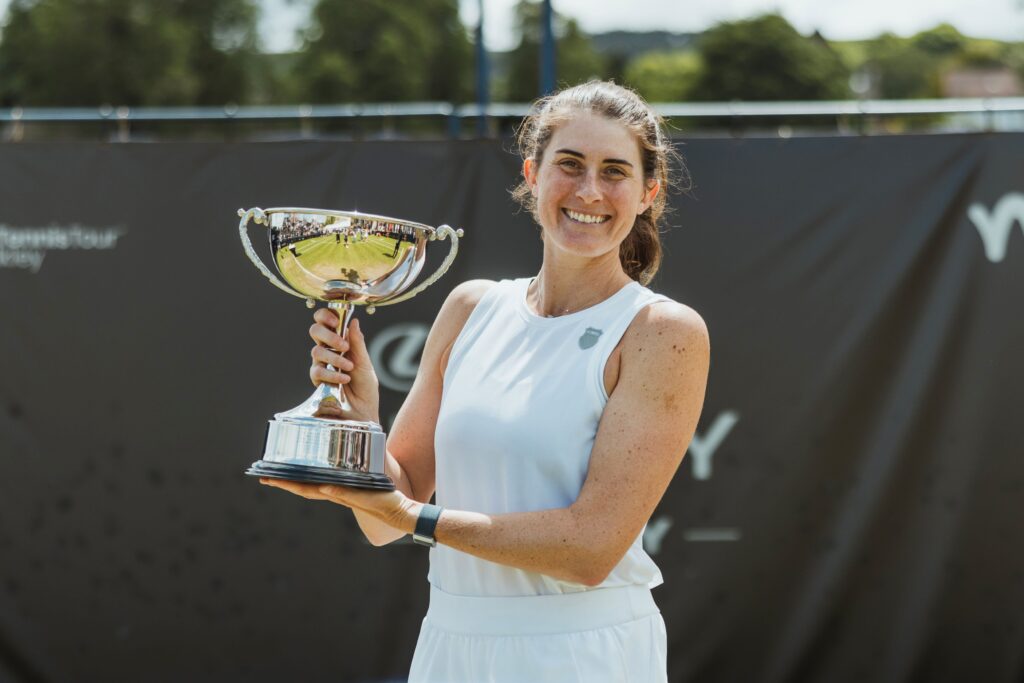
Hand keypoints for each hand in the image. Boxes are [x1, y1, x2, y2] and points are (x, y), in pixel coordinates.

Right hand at [259, 478, 418, 532]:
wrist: (399, 511)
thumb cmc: (383, 496)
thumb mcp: (364, 479)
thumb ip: (353, 470)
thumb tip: (347, 451)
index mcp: (335, 490)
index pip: (307, 485)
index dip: (288, 480)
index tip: (271, 474)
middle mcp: (336, 495)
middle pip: (304, 489)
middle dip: (283, 483)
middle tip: (264, 477)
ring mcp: (345, 497)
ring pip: (317, 492)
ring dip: (299, 486)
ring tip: (280, 480)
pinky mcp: (359, 498)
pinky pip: (343, 494)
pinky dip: (332, 490)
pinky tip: (322, 485)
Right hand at [309, 310, 379, 423]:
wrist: (363, 412)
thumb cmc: (366, 389)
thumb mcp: (365, 363)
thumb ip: (357, 343)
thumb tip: (354, 321)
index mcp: (340, 343)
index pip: (326, 322)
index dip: (326, 316)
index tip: (336, 321)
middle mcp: (328, 351)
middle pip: (315, 331)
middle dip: (328, 335)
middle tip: (343, 346)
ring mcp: (321, 365)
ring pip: (316, 351)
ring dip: (335, 358)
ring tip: (349, 368)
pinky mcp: (317, 381)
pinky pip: (317, 371)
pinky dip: (332, 374)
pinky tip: (344, 379)